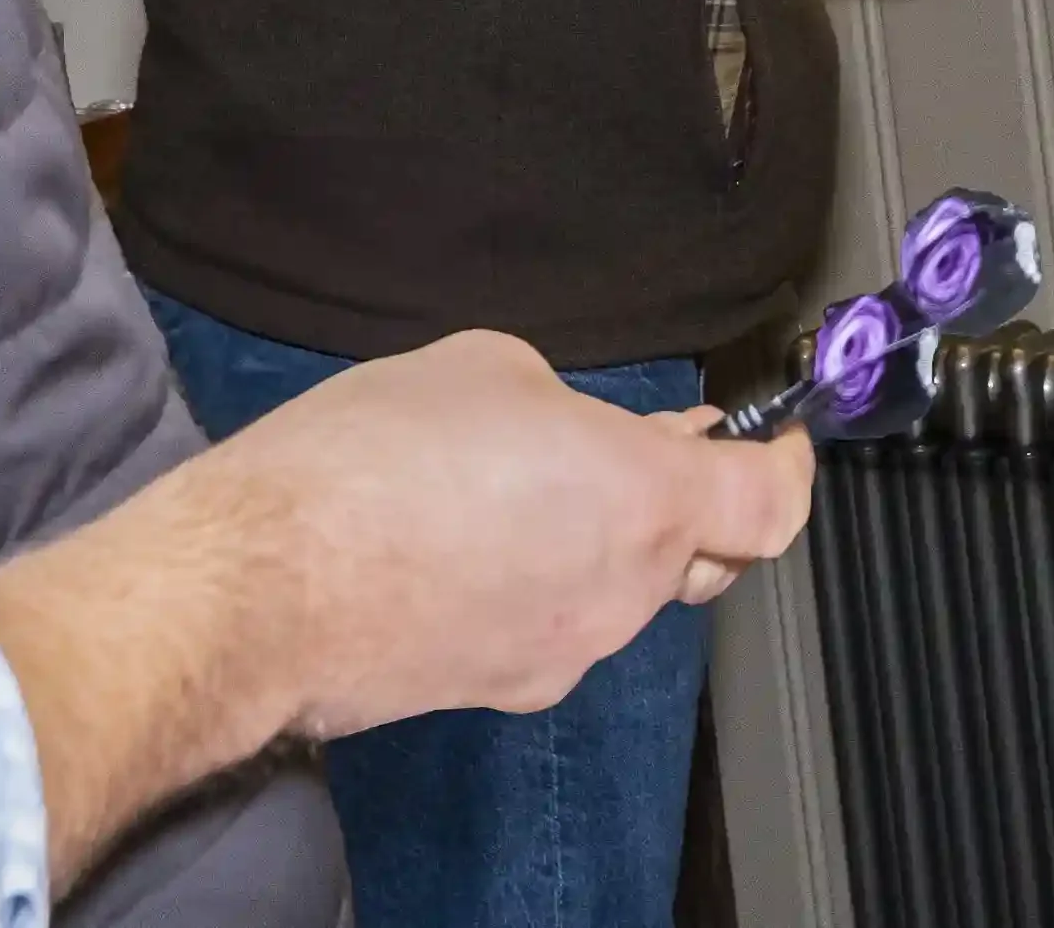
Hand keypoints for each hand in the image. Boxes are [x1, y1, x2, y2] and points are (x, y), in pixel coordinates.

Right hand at [0, 331, 810, 882]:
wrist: (264, 584)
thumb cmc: (370, 464)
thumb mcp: (484, 366)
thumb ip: (557, 401)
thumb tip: (564, 430)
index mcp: (638, 503)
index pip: (768, 510)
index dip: (789, 470)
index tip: (780, 440)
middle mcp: (617, 595)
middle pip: (698, 555)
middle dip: (688, 500)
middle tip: (652, 443)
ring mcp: (556, 654)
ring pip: (614, 587)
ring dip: (596, 534)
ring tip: (521, 471)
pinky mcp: (491, 687)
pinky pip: (546, 620)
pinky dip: (534, 574)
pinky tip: (465, 528)